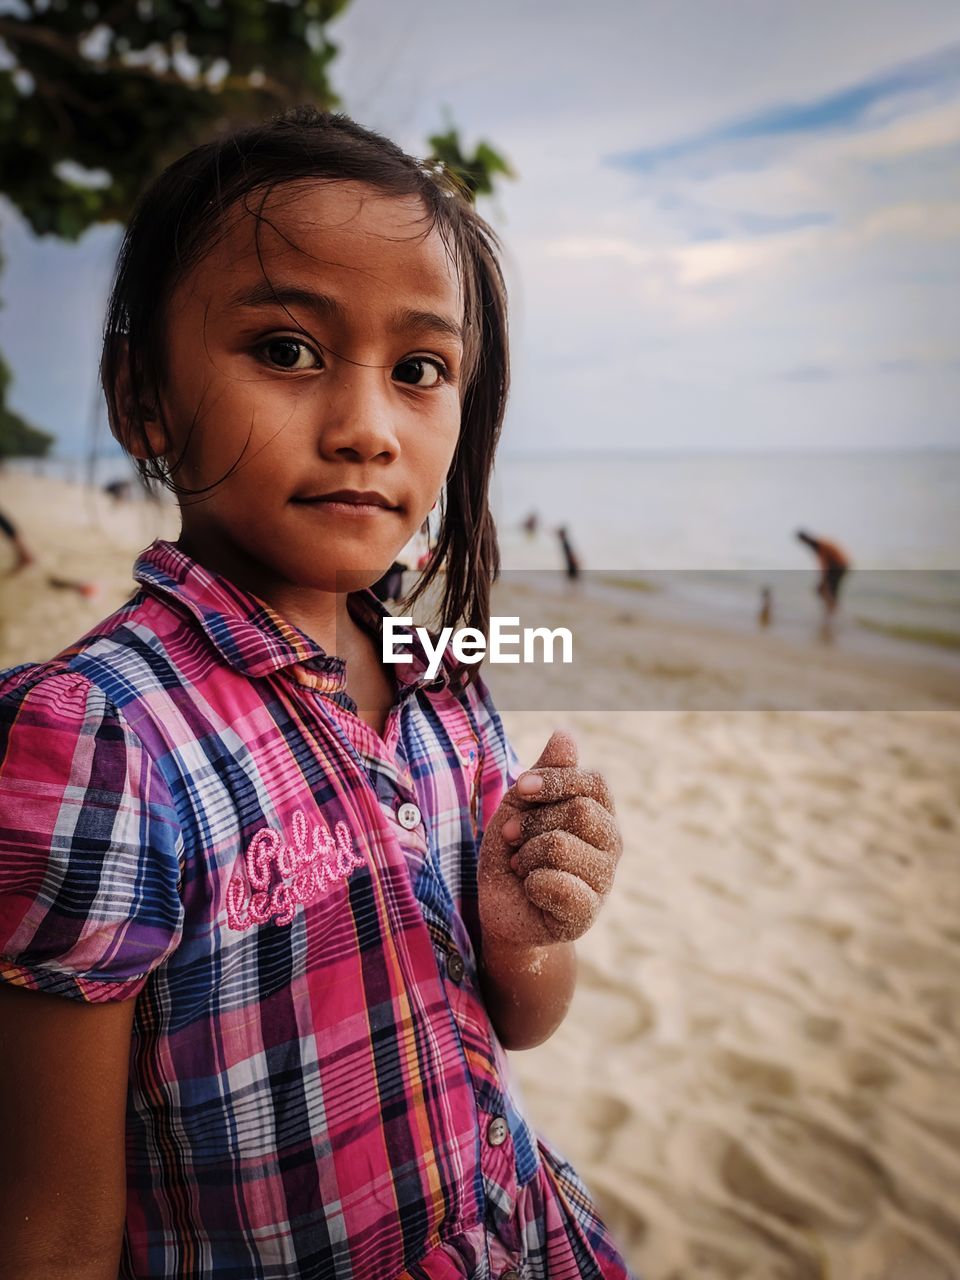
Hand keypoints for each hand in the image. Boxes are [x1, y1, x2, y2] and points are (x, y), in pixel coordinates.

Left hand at [478, 730, 621, 945]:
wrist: (501, 907)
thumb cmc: (514, 851)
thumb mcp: (520, 805)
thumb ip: (545, 772)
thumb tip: (565, 734)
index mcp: (598, 811)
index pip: (594, 783)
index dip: (555, 780)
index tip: (521, 788)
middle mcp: (610, 843)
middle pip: (579, 811)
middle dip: (533, 821)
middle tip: (514, 837)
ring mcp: (603, 879)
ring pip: (562, 846)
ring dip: (527, 854)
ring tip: (522, 865)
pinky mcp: (587, 913)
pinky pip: (558, 885)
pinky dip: (531, 883)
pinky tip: (532, 890)